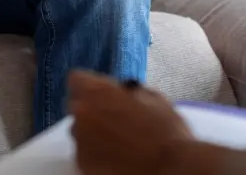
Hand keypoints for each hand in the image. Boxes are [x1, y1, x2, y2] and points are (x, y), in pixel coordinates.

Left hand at [69, 71, 224, 174]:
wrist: (169, 167)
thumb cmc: (165, 129)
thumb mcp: (152, 98)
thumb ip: (129, 91)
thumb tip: (125, 92)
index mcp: (96, 91)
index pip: (76, 79)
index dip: (91, 86)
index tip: (103, 94)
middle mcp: (81, 113)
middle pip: (76, 105)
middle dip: (90, 109)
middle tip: (112, 118)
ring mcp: (80, 141)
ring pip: (79, 130)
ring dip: (92, 132)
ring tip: (116, 141)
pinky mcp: (83, 164)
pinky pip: (85, 152)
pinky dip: (95, 153)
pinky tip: (115, 156)